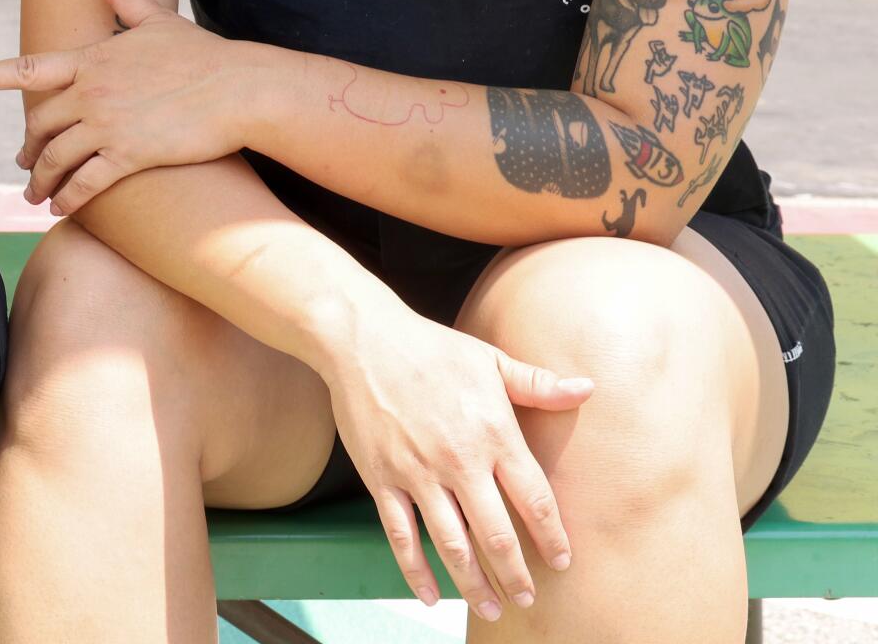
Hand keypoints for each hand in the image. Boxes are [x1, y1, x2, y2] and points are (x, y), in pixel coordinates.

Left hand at [0, 0, 267, 213]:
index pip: (27, 68)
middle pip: (39, 124)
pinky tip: (63, 208)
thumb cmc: (201, 55)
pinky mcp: (129, 155)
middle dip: (28, 148)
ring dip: (41, 180)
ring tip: (37, 195)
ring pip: (56, 157)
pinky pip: (85, 183)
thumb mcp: (156, 19)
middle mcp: (91, 91)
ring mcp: (107, 124)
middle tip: (24, 164)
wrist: (240, 89)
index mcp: (91, 59)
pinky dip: (69, 198)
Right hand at [321, 306, 592, 619]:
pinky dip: (416, 572)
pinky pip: (401, 537)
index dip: (552, 537)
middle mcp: (459, 461)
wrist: (361, 339)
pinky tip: (431, 596)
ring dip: (475, 585)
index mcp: (493, 434)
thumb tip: (586, 388)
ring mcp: (418, 474)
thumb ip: (538, 384)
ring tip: (492, 608)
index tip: (561, 562)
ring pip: (452, 546)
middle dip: (517, 575)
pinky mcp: (382, 479)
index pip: (535, 501)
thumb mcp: (489, 359)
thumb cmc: (429, 348)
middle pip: (497, 536)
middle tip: (528, 599)